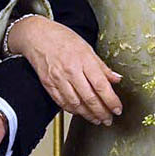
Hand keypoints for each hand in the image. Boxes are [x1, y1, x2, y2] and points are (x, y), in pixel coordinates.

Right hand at [5, 14, 121, 123]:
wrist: (37, 36)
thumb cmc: (62, 38)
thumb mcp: (87, 48)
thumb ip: (102, 66)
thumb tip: (116, 79)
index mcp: (83, 60)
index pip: (101, 86)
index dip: (111, 101)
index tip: (117, 109)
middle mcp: (71, 71)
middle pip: (89, 98)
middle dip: (101, 112)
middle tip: (109, 119)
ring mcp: (58, 79)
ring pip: (76, 104)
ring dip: (88, 115)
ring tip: (97, 119)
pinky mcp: (48, 85)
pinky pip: (62, 102)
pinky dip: (73, 110)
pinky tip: (80, 112)